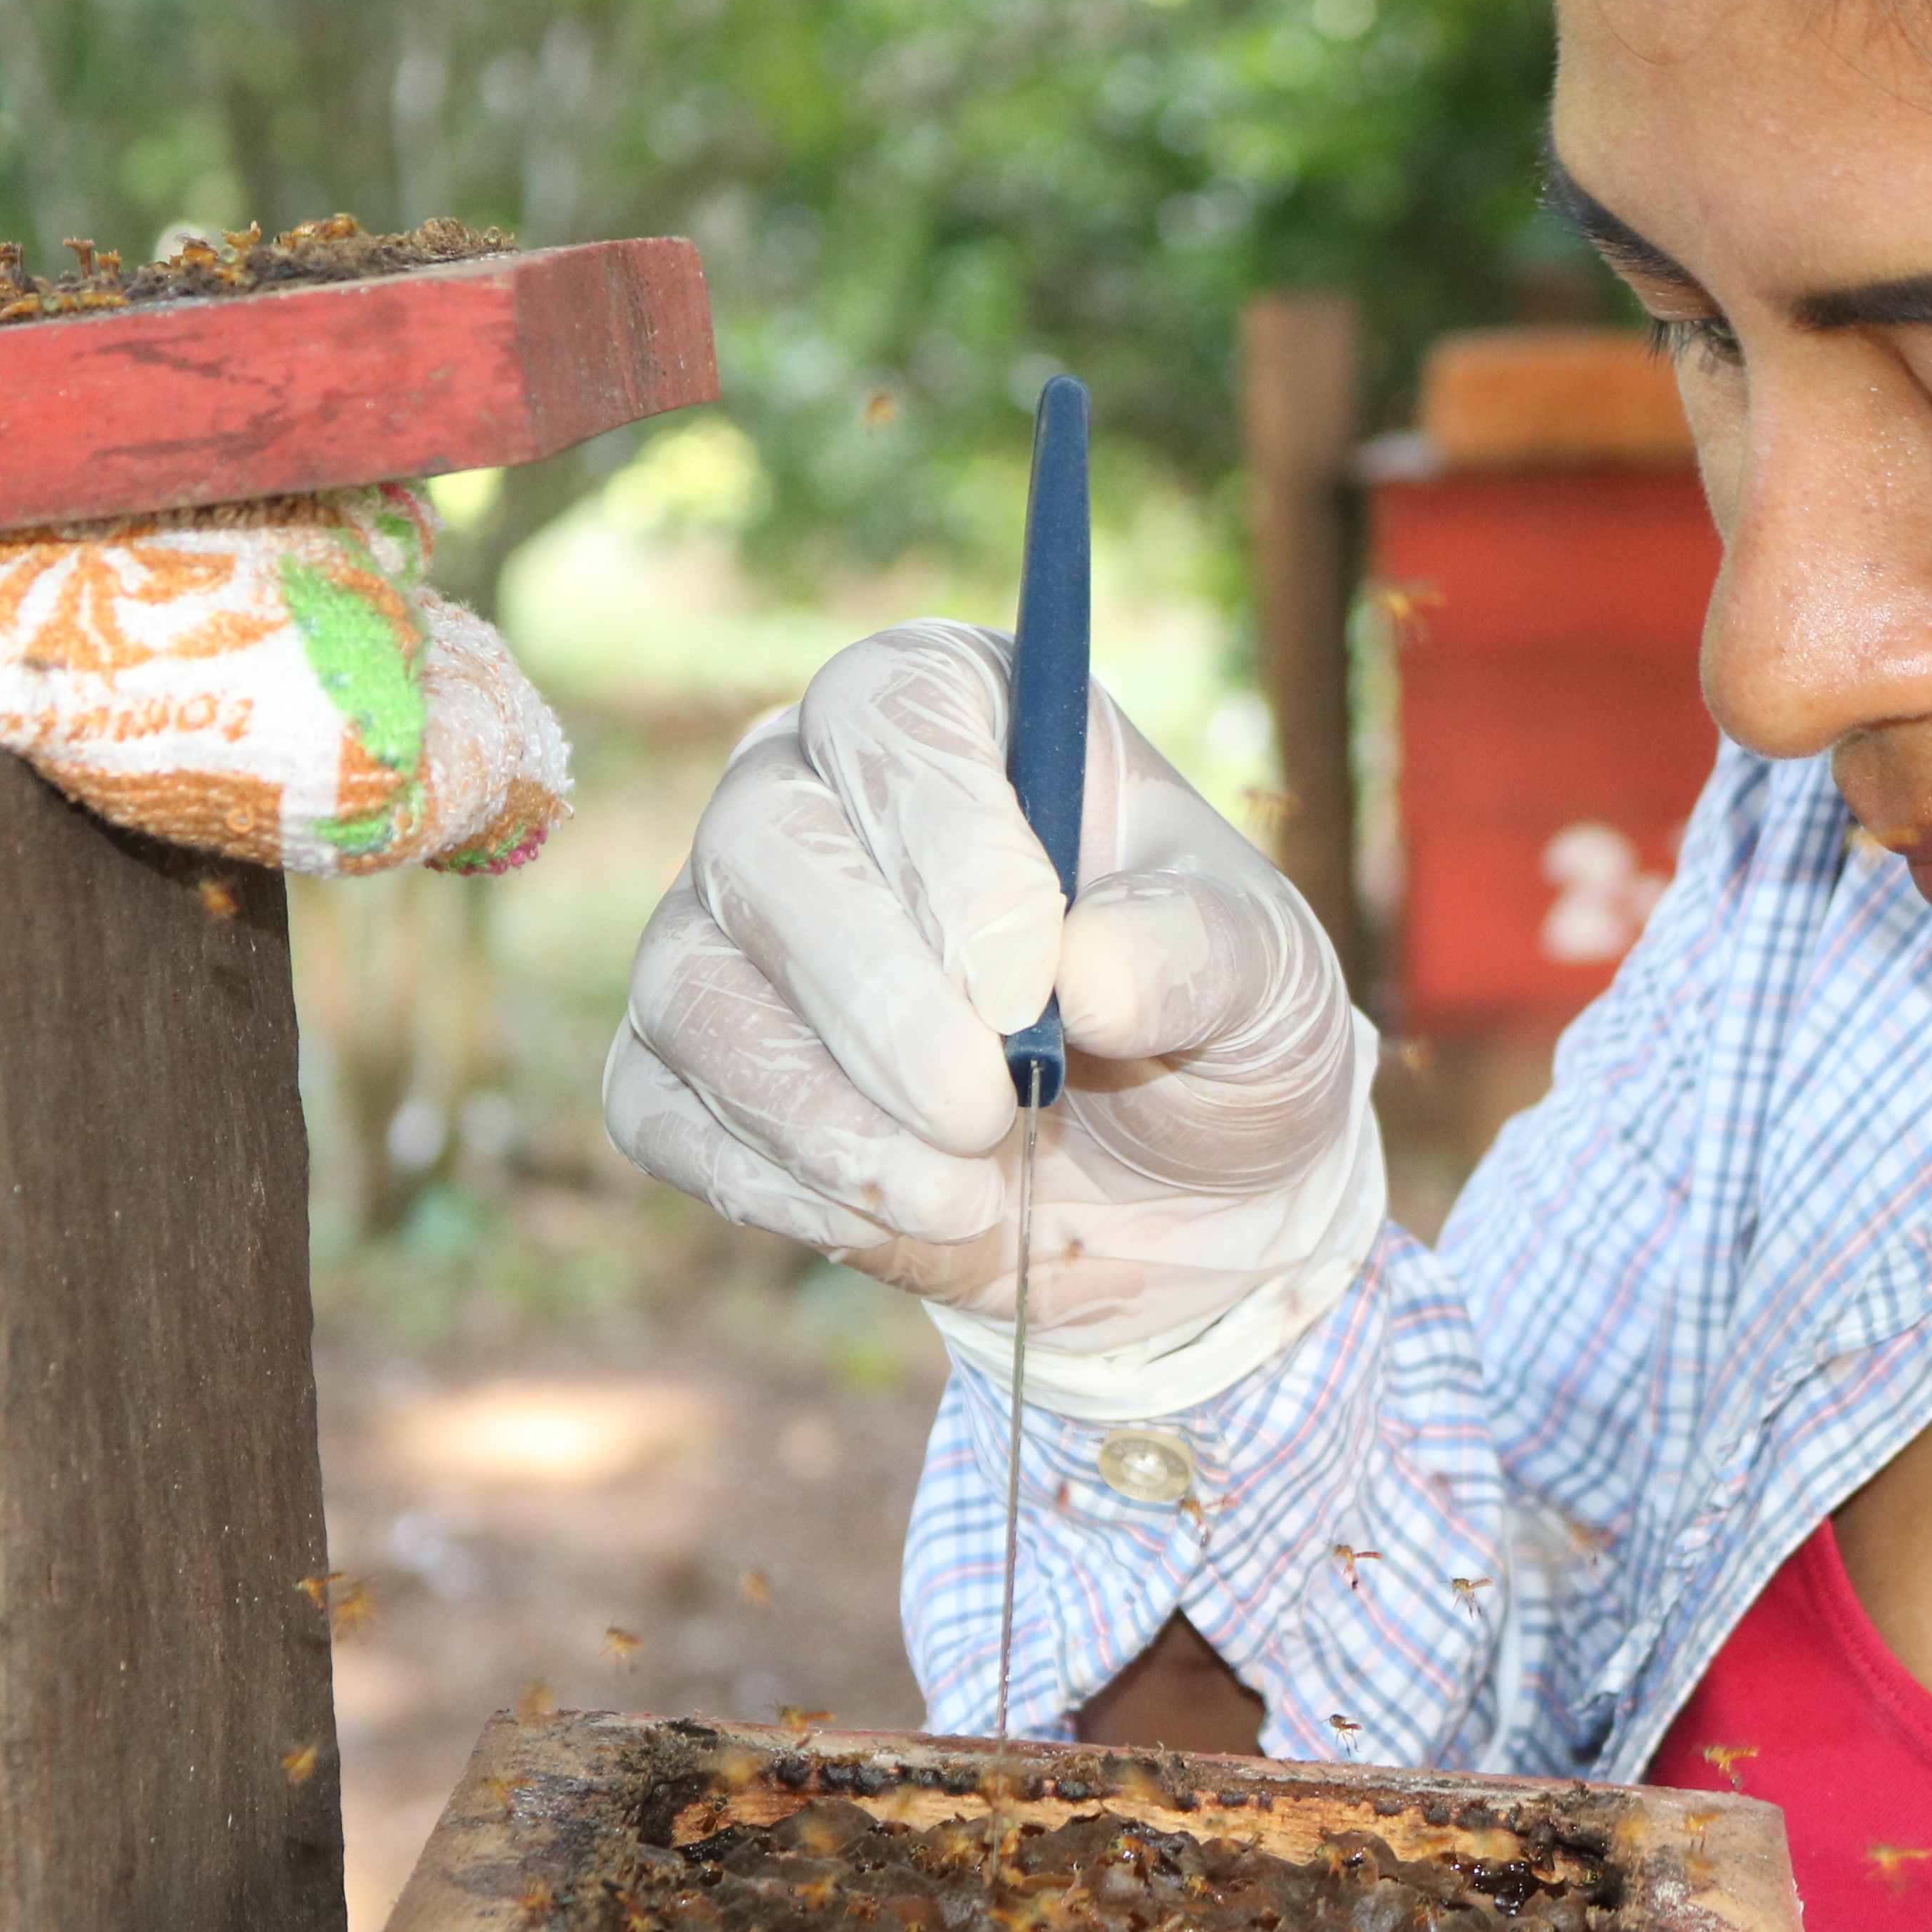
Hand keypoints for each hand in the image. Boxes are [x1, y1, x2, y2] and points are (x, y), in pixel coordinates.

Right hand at [604, 619, 1381, 1417]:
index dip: (942, 839)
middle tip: (984, 1111)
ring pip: (694, 982)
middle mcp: (815, 791)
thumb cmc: (1216, 1029)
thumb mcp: (1269, 982)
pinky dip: (769, 1178)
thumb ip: (1200, 955)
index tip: (1026, 980)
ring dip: (819, 1110)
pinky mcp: (689, 1068)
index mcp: (963, 714)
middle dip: (873, 995)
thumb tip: (1090, 975)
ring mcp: (731, 931)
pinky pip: (661, 1107)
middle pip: (764, 840)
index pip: (892, 712)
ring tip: (964, 1196)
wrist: (1177, 1186)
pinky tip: (894, 1220)